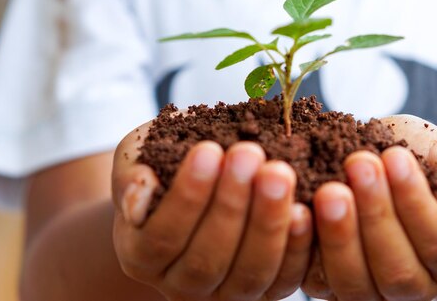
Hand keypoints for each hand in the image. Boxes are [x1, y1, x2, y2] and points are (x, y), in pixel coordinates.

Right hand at [111, 121, 313, 300]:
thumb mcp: (137, 156)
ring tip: (279, 172)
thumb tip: (139, 198)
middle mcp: (180, 284)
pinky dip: (297, 247)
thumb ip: (131, 174)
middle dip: (231, 204)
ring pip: (248, 274)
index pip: (162, 237)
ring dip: (267, 223)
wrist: (195, 181)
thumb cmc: (163, 163)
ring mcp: (225, 292)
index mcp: (140, 254)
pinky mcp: (265, 289)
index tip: (208, 150)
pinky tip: (305, 207)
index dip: (186, 196)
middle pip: (206, 261)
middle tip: (249, 154)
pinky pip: (285, 278)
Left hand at [302, 115, 436, 300]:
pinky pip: (315, 280)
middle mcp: (415, 286)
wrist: (379, 162)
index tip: (395, 155)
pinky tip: (299, 210)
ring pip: (355, 284)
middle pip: (398, 272)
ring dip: (340, 236)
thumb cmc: (419, 158)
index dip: (415, 202)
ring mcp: (370, 291)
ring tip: (330, 189)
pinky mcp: (328, 285)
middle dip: (376, 215)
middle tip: (358, 164)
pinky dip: (304, 248)